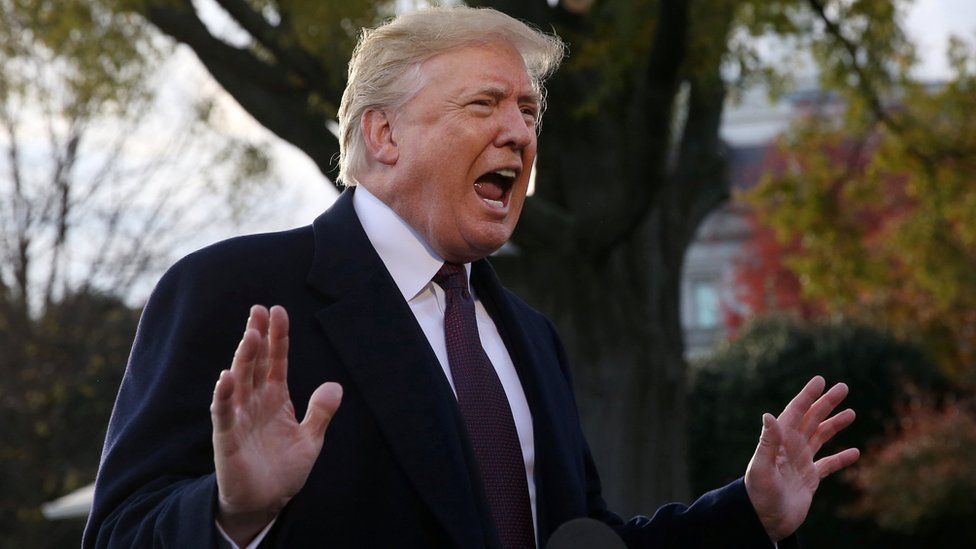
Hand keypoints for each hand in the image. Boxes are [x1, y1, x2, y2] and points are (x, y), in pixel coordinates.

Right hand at [210, 305, 341, 544]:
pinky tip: (226, 376)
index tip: (278, 311)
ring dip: (244, 358)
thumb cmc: (284, 469)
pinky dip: (223, 395)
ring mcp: (239, 416)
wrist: (266, 502)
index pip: (276, 360)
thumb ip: (320, 413)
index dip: (277, 337)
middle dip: (257, 336)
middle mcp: (255, 401)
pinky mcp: (226, 437)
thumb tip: (335, 386)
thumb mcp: (310, 439)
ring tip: (251, 334)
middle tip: (259, 309)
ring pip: (239, 380)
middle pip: (255, 362)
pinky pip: (223, 412)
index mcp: (275, 397)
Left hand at [744, 375, 858, 541]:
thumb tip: (769, 415)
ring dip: (835, 424)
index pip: (796, 412)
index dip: (808, 395)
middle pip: (811, 419)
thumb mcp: (761, 467)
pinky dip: (841, 458)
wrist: (764, 521)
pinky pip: (828, 464)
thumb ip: (767, 442)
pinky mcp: (809, 479)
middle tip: (843, 387)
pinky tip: (855, 452)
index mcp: (780, 441)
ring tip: (851, 412)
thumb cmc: (759, 495)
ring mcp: (801, 462)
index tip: (820, 380)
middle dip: (826, 403)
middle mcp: (791, 448)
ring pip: (820, 437)